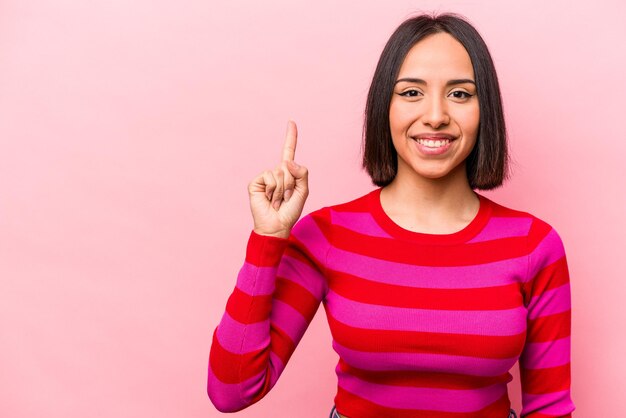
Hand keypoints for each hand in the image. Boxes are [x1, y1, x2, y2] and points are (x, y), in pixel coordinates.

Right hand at [247, 120, 308, 238]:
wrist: (276, 225)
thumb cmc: (290, 211)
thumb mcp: (303, 191)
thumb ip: (302, 173)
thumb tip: (288, 162)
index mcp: (288, 173)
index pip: (289, 152)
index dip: (291, 137)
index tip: (291, 122)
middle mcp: (276, 172)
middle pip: (289, 166)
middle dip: (292, 184)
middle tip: (286, 198)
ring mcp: (265, 177)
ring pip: (280, 172)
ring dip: (283, 190)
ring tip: (278, 200)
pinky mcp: (256, 182)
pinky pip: (269, 177)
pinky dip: (273, 189)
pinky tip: (269, 199)